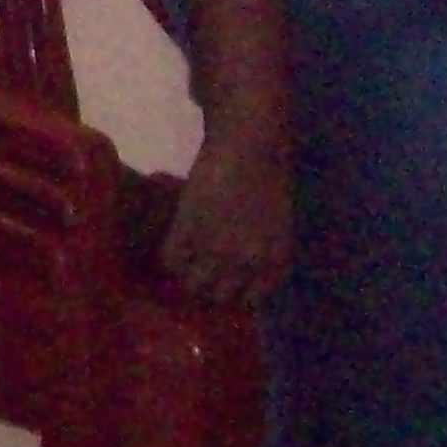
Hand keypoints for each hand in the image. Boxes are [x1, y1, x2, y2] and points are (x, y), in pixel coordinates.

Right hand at [161, 130, 292, 305]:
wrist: (250, 145)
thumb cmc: (270, 176)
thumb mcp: (278, 223)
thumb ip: (263, 250)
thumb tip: (241, 267)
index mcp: (273, 261)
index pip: (250, 300)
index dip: (233, 296)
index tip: (221, 288)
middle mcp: (247, 263)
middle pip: (219, 298)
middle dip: (208, 292)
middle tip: (197, 280)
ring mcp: (215, 248)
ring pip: (192, 285)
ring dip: (185, 280)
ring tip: (180, 270)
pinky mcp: (188, 228)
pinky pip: (171, 259)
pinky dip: (167, 260)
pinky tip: (170, 250)